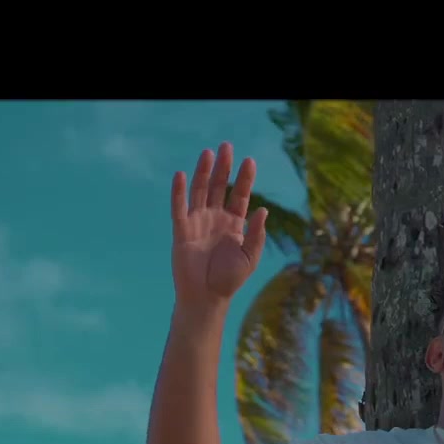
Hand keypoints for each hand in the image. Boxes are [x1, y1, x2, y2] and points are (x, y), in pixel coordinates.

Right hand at [171, 142, 269, 309]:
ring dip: (203, 172)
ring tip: (208, 153)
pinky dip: (179, 192)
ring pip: (200, 192)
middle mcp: (215, 219)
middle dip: (223, 167)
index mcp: (234, 225)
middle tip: (227, 146)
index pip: (240, 195)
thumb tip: (263, 210)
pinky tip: (182, 175)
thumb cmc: (229, 280)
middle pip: (219, 187)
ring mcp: (197, 223)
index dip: (244, 179)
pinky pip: (179, 208)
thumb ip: (256, 235)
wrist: (206, 298)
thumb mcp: (250, 258)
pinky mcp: (182, 231)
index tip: (250, 161)